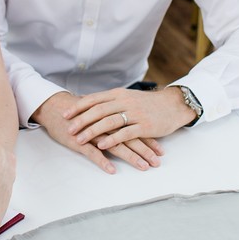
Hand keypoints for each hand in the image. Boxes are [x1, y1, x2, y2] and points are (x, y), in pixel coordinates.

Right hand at [33, 93, 162, 172]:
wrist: (56, 108)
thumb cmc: (79, 113)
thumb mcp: (100, 114)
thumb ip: (115, 120)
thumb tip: (131, 128)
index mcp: (112, 118)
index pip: (134, 130)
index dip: (148, 141)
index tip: (160, 152)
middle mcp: (105, 125)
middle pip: (129, 138)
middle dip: (145, 151)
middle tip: (157, 162)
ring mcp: (92, 133)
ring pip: (115, 145)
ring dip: (130, 156)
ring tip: (143, 166)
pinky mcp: (78, 141)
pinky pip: (92, 152)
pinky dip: (102, 160)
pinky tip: (112, 169)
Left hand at [65, 87, 193, 151]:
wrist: (172, 106)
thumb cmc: (147, 104)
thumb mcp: (127, 97)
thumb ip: (109, 100)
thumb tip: (88, 102)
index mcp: (118, 94)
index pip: (94, 99)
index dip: (78, 107)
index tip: (65, 114)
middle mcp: (125, 101)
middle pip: (98, 110)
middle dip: (81, 120)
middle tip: (69, 129)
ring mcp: (135, 113)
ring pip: (109, 121)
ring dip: (92, 131)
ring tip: (80, 140)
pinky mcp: (144, 126)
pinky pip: (125, 133)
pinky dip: (112, 139)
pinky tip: (101, 145)